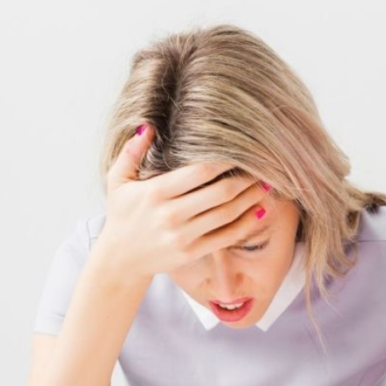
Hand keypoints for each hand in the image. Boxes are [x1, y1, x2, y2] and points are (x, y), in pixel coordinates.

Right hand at [99, 122, 270, 279]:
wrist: (121, 259)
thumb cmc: (122, 216)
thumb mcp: (118, 180)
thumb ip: (131, 152)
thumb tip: (150, 126)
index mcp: (156, 193)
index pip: (199, 172)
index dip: (225, 161)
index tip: (241, 150)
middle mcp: (172, 214)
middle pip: (220, 193)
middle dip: (245, 178)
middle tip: (262, 166)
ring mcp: (184, 236)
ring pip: (227, 214)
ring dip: (251, 198)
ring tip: (267, 185)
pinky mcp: (193, 252)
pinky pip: (226, 237)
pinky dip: (247, 223)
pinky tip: (260, 210)